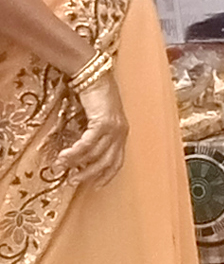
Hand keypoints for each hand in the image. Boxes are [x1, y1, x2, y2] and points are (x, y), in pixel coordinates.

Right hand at [60, 71, 126, 188]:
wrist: (94, 76)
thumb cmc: (94, 97)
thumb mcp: (96, 120)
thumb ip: (93, 136)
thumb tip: (79, 156)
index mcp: (121, 133)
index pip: (118, 161)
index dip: (107, 175)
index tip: (96, 187)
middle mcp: (121, 132)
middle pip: (107, 162)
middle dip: (90, 174)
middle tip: (73, 181)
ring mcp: (114, 128)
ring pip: (95, 154)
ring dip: (76, 163)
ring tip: (60, 166)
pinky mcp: (103, 122)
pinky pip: (87, 144)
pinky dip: (75, 152)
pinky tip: (63, 156)